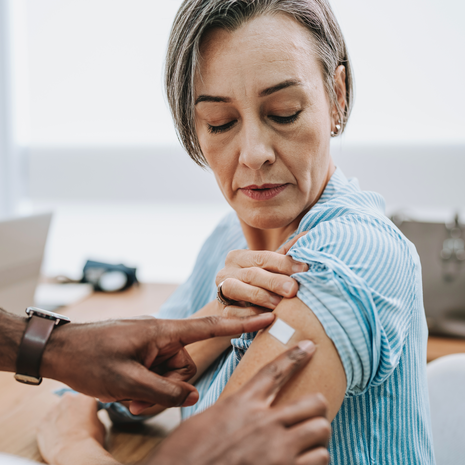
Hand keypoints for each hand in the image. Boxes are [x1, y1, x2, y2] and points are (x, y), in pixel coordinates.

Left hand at [37, 393, 117, 464]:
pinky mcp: (42, 421)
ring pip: (56, 410)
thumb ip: (93, 416)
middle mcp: (68, 399)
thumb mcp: (100, 424)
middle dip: (72, 409)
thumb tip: (90, 419)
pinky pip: (46, 422)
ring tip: (64, 431)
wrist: (74, 452)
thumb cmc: (91, 439)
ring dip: (60, 417)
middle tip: (75, 423)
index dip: (87, 407)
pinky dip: (49, 428)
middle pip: (70, 400)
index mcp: (85, 397)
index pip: (87, 399)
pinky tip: (55, 437)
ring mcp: (53, 409)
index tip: (88, 415)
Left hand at [41, 313, 274, 408]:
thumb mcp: (127, 380)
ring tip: (126, 398)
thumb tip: (193, 395)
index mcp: (163, 332)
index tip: (266, 316)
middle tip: (136, 401)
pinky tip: (124, 393)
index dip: (240, 323)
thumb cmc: (89, 358)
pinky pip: (156, 376)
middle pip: (185, 368)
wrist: (58, 350)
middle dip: (165, 390)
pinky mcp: (143, 355)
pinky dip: (145, 389)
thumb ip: (165, 390)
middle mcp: (161, 337)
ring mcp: (151, 347)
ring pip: (170, 377)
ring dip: (152, 393)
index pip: (209, 326)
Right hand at [149, 341, 329, 464]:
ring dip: (316, 439)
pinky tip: (302, 463)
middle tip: (310, 416)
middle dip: (316, 408)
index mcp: (242, 404)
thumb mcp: (207, 421)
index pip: (275, 371)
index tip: (309, 347)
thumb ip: (233, 411)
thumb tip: (248, 408)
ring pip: (321, 433)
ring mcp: (278, 451)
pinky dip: (314, 461)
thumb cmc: (186, 454)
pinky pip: (319, 461)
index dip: (295, 357)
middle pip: (313, 403)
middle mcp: (265, 423)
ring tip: (306, 445)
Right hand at [216, 232, 307, 316]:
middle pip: (251, 274)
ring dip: (259, 296)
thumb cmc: (258, 285)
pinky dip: (250, 315)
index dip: (284, 262)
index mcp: (238, 257)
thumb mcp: (270, 269)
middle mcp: (226, 271)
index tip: (304, 269)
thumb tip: (309, 234)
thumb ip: (286, 254)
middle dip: (274, 281)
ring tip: (279, 304)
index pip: (262, 256)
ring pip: (235, 289)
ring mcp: (220, 291)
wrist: (236, 310)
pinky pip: (233, 313)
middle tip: (293, 289)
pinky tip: (267, 318)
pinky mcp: (220, 312)